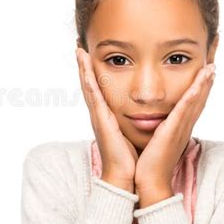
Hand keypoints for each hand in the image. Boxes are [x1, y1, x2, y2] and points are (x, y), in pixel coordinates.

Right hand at [76, 47, 137, 191]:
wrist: (125, 176)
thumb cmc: (130, 157)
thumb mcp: (131, 134)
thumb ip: (133, 122)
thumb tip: (145, 115)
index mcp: (107, 116)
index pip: (98, 90)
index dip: (93, 74)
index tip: (90, 57)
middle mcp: (99, 114)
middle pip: (89, 85)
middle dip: (84, 66)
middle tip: (79, 47)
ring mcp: (98, 115)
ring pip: (88, 86)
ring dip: (82, 67)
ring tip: (79, 50)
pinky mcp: (100, 118)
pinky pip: (93, 94)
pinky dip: (87, 78)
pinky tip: (84, 64)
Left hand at [134, 63, 215, 195]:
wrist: (149, 180)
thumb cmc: (149, 163)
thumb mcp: (156, 142)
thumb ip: (158, 131)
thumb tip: (155, 124)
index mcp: (179, 129)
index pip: (192, 105)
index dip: (199, 90)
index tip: (204, 75)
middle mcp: (183, 128)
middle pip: (199, 101)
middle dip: (206, 83)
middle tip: (213, 66)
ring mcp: (180, 129)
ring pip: (195, 102)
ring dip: (204, 85)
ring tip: (210, 69)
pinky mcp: (173, 131)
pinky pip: (185, 110)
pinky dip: (193, 96)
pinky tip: (198, 84)